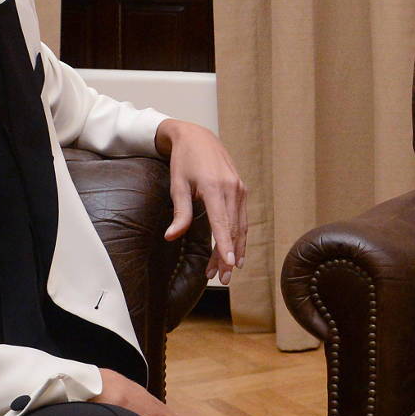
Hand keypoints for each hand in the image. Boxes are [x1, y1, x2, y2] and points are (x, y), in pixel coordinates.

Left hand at [155, 119, 247, 283]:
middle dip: (228, 256)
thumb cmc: (184, 161)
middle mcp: (232, 189)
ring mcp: (240, 189)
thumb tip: (172, 237)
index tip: (229, 265)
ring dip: (234, 250)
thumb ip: (180, 213)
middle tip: (222, 279)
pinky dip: (240, 237)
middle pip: (233, 230)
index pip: (223, 223)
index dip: (226, 246)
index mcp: (215, 187)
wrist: (198, 137)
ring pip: (241, 226)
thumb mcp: (177, 185)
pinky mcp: (241, 190)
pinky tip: (236, 251)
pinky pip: (242, 218)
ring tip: (227, 271)